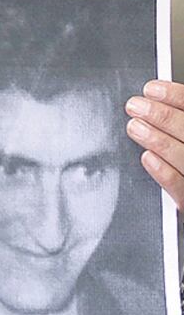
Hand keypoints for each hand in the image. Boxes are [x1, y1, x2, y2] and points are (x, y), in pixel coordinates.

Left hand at [126, 80, 183, 208]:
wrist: (182, 225)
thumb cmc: (182, 163)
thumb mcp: (181, 138)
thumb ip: (177, 123)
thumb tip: (156, 99)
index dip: (176, 96)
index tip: (152, 89)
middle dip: (162, 115)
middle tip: (135, 106)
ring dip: (158, 140)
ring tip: (135, 127)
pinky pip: (181, 188)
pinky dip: (165, 172)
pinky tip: (148, 159)